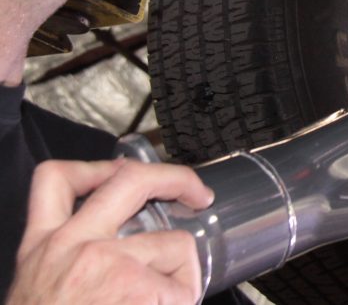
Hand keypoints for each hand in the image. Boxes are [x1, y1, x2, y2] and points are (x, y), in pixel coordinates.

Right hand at [6, 158, 214, 304]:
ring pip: (174, 244)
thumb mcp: (39, 290)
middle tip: (198, 194)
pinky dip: (184, 302)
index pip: (56, 180)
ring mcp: (105, 262)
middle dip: (177, 177)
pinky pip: (185, 287)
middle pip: (131, 179)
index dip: (97, 166)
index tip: (123, 172)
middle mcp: (71, 245)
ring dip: (182, 277)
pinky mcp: (136, 287)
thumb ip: (69, 262)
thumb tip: (124, 241)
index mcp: (42, 247)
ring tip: (163, 304)